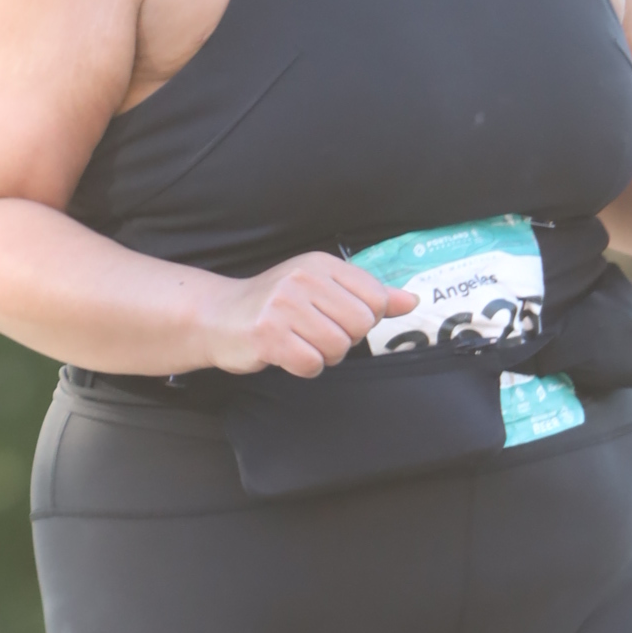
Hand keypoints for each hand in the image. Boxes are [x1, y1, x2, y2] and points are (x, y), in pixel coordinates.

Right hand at [196, 252, 419, 377]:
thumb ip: (370, 295)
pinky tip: (287, 354)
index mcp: (322, 264)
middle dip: (345, 340)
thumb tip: (412, 301)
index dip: (365, 319)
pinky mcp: (267, 335)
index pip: (376, 299)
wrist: (219, 317)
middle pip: (360, 326)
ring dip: (323, 356)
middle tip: (316, 333)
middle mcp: (303, 279)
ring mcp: (283, 306)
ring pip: (337, 348)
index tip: (338, 317)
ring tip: (300, 342)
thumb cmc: (276, 305)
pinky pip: (311, 365)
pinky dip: (304, 368)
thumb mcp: (324, 289)